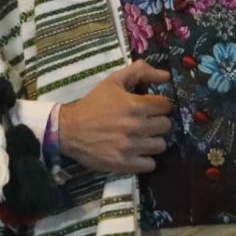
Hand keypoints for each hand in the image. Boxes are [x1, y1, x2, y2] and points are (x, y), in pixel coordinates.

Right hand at [56, 60, 173, 173]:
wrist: (68, 129)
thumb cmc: (93, 104)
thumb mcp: (113, 81)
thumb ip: (140, 71)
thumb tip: (166, 76)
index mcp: (135, 105)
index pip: (165, 105)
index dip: (159, 105)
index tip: (151, 108)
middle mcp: (136, 126)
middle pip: (166, 126)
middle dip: (158, 122)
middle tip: (146, 123)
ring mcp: (131, 147)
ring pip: (161, 145)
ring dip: (153, 141)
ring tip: (142, 138)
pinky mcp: (124, 163)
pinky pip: (150, 164)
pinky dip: (146, 160)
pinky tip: (137, 153)